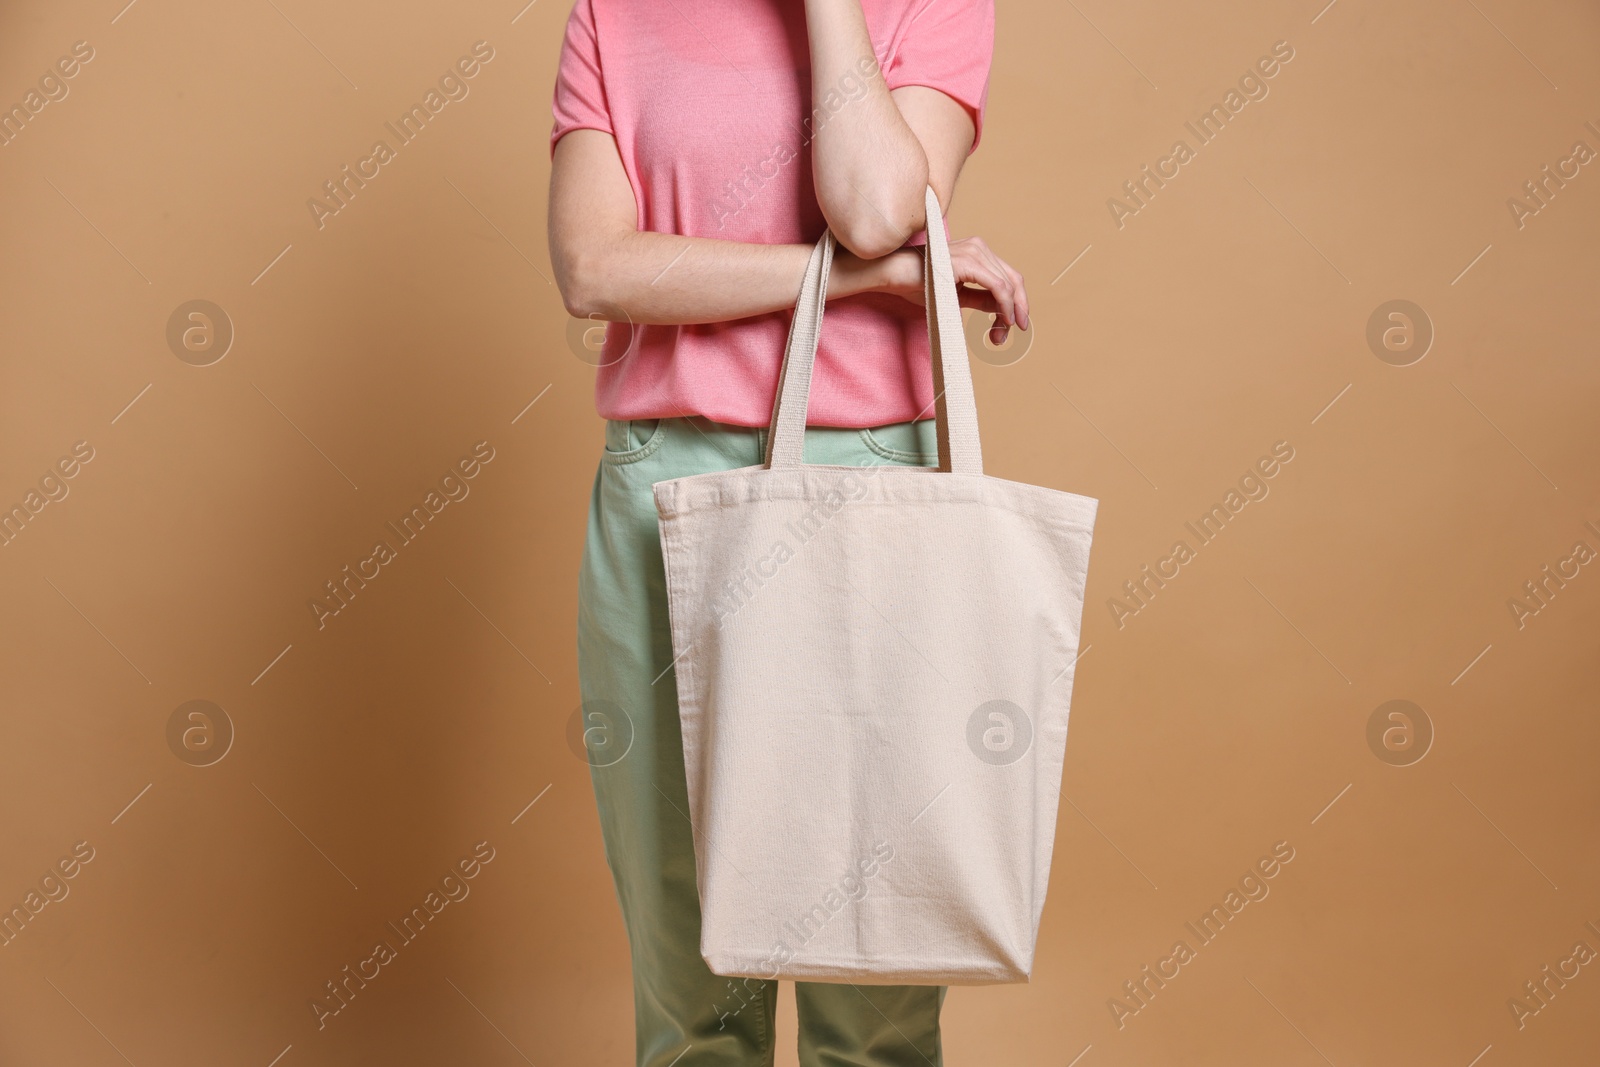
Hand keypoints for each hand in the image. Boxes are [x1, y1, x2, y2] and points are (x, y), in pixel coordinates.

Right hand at [874, 238, 1030, 345]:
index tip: (1014, 326)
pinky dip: (1005, 305)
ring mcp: (974, 252)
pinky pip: (997, 287)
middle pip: (1013, 280)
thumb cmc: (916, 283)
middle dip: (1016, 310)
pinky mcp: (968, 262)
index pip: (1008, 277)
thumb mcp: (956, 295)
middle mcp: (978, 247)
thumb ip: (979, 298)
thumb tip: (1002, 310)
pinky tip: (1003, 320)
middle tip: (1009, 335)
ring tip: (999, 336)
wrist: (892, 274)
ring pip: (1008, 285)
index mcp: (976, 252)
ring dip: (1009, 313)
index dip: (1017, 302)